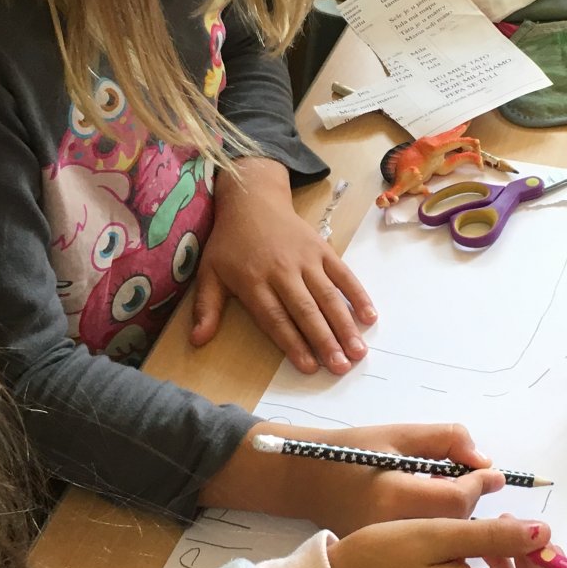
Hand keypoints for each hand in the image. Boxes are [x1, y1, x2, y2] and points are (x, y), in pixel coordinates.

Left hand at [193, 158, 375, 375]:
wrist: (253, 200)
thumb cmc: (230, 242)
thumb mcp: (209, 272)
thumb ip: (206, 308)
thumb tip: (196, 341)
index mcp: (253, 281)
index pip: (275, 318)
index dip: (293, 343)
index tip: (309, 367)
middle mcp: (282, 271)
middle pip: (306, 311)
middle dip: (325, 341)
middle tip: (341, 367)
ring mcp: (305, 259)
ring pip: (328, 296)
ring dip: (345, 325)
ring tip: (359, 352)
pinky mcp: (322, 249)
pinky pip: (343, 275)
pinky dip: (357, 294)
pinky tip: (370, 316)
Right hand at [213, 422, 500, 535]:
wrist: (303, 482)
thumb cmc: (349, 451)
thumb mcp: (397, 434)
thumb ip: (445, 440)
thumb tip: (483, 461)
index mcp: (393, 496)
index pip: (457, 500)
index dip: (480, 484)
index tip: (492, 473)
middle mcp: (391, 532)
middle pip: (456, 527)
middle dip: (471, 503)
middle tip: (470, 481)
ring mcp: (387, 554)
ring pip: (446, 546)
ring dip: (460, 522)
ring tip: (448, 495)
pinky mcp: (385, 562)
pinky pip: (429, 556)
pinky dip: (443, 538)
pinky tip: (432, 517)